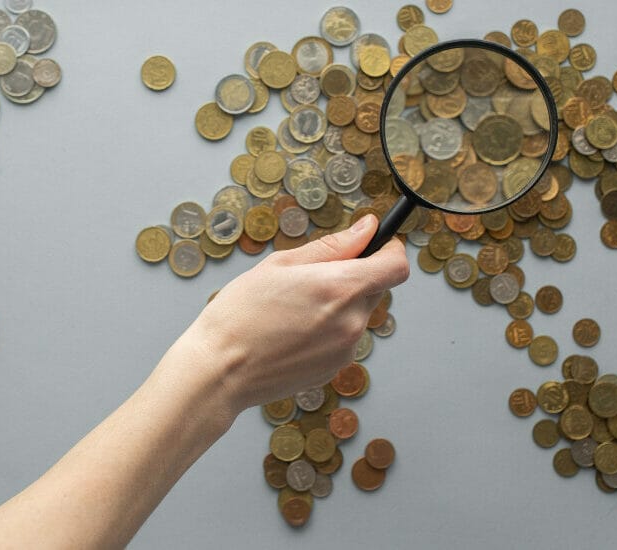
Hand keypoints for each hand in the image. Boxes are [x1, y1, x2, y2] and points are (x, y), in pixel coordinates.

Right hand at [177, 214, 409, 413]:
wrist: (220, 370)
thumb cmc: (239, 315)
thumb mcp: (280, 265)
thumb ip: (332, 246)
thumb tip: (367, 230)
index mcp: (341, 288)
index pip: (396, 266)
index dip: (389, 251)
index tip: (373, 246)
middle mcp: (352, 322)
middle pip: (376, 289)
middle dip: (354, 277)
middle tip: (312, 279)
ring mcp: (346, 349)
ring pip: (358, 314)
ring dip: (339, 305)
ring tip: (294, 310)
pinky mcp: (335, 368)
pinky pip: (344, 338)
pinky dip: (328, 330)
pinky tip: (293, 332)